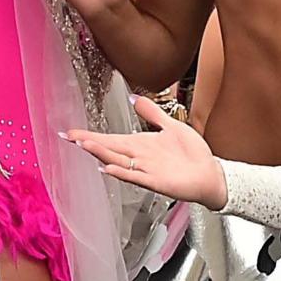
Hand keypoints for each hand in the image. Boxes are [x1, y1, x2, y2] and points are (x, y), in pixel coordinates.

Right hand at [63, 93, 228, 207]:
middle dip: (89, 143)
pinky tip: (109, 167)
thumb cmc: (192, 154)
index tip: (70, 132)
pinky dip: (122, 172)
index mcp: (140, 145)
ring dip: (101, 154)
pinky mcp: (156, 182)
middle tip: (70, 137)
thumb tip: (135, 98)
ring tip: (85, 145)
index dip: (90, 135)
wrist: (210, 173)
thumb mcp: (171, 126)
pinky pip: (135, 177)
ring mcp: (146, 171)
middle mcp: (139, 158)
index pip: (110, 139)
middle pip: (109, 149)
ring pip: (118, 161)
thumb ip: (152, 113)